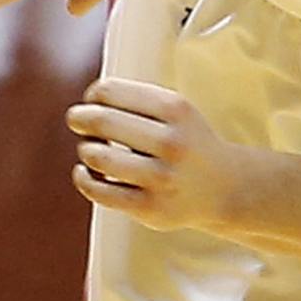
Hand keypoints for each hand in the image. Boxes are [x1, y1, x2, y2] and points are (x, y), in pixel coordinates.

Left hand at [65, 78, 248, 231]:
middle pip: (101, 121)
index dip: (93, 95)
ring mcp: (161, 178)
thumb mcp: (174, 110)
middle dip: (80, 118)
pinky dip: (83, 178)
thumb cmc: (186, 141)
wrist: (223, 187)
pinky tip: (85, 171)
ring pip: (98, 157)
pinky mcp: (150, 208)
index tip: (92, 100)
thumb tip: (85, 104)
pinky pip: (100, 191)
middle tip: (76, 120)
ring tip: (89, 149)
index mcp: (176, 109)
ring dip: (85, 149)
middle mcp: (171, 142)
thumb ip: (134, 101)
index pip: (110, 91)